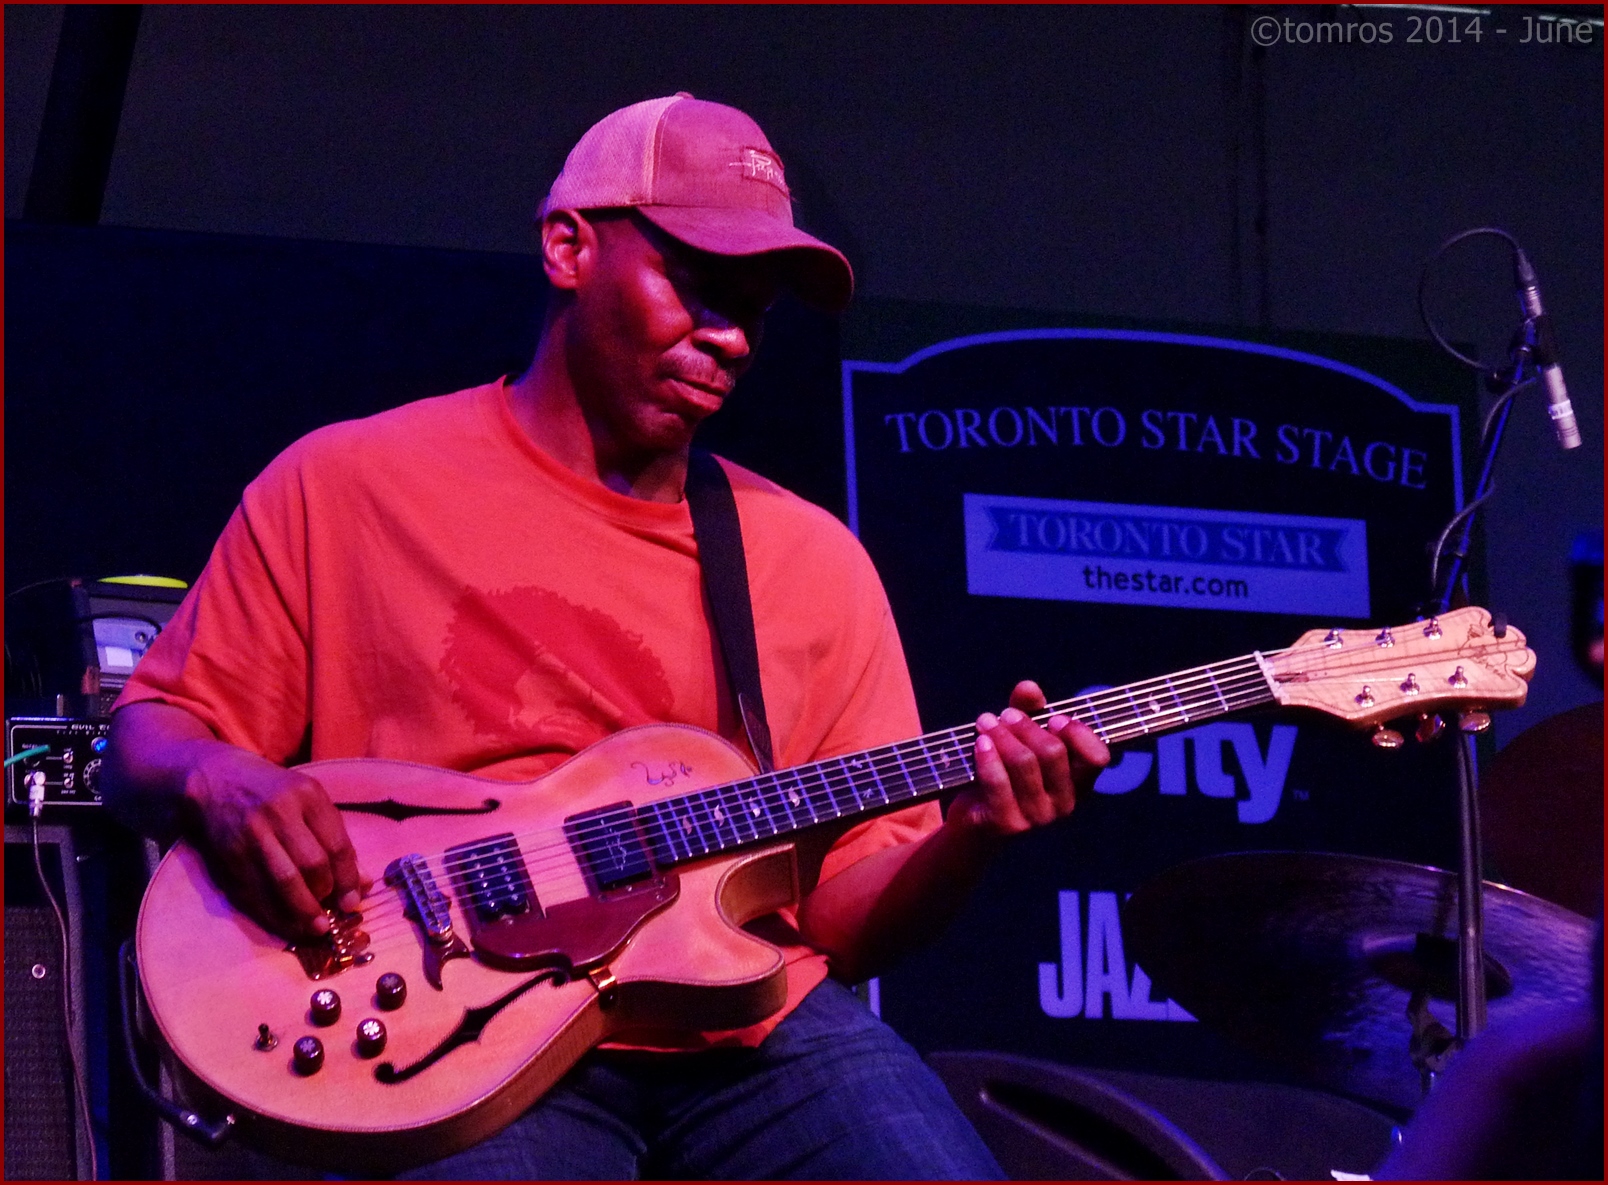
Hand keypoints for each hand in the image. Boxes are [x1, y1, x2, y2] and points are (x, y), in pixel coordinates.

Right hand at [181, 747, 368, 940]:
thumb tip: (362, 884)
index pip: (336, 845)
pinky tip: (288, 925)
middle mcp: (279, 814)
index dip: (348, 880)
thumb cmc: (273, 791)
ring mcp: (251, 835)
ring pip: (284, 882)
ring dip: (303, 911)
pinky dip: (274, 914)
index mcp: (307, 796)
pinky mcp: (229, 855)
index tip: (353, 902)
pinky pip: (256, 892)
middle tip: (334, 913)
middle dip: (326, 895)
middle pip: (312, 865)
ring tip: (316, 928)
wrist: (213, 780)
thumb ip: (334, 838)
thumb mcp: (309, 800)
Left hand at [944, 680, 1108, 842]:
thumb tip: (1029, 687)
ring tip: (985, 722)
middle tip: (1006, 714)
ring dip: (1001, 734)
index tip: (1054, 717)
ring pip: (1024, 762)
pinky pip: (997, 781)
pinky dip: (987, 756)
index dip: (1079, 733)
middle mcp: (1065, 804)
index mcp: (1079, 784)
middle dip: (1026, 725)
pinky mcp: (1008, 825)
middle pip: (1053, 752)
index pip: (1098, 757)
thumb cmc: (1006, 773)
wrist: (976, 822)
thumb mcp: (1020, 738)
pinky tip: (979, 742)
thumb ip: (1029, 711)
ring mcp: (1037, 818)